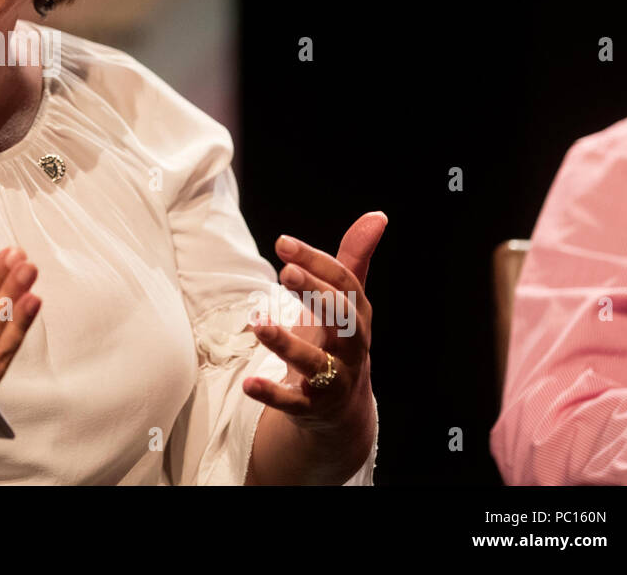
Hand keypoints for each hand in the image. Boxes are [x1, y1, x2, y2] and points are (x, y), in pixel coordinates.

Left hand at [243, 212, 383, 444]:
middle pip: (341, 319)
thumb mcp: (346, 303)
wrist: (342, 410)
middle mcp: (351, 347)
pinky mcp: (312, 408)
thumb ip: (353, 259)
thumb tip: (377, 215)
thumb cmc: (337, 341)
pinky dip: (272, 394)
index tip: (282, 242)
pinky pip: (293, 402)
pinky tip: (249, 384)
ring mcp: (333, 380)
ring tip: (258, 324)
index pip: (344, 284)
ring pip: (315, 362)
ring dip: (287, 344)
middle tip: (285, 272)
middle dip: (316, 295)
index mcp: (357, 316)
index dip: (316, 262)